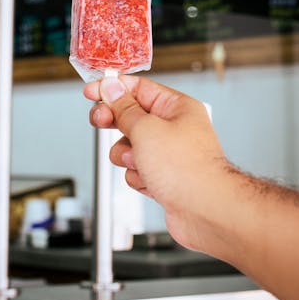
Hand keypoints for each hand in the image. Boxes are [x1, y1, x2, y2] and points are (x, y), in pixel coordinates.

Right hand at [83, 75, 233, 253]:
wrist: (206, 211)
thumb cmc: (188, 169)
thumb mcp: (145, 129)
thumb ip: (124, 108)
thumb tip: (112, 88)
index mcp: (177, 108)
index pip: (139, 88)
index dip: (113, 88)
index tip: (92, 91)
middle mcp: (175, 128)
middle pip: (132, 116)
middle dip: (116, 123)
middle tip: (102, 121)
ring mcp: (170, 154)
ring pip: (130, 146)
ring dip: (128, 156)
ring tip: (141, 163)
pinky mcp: (165, 177)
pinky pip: (137, 170)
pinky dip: (138, 176)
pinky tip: (151, 182)